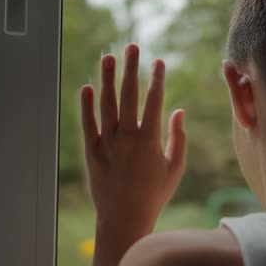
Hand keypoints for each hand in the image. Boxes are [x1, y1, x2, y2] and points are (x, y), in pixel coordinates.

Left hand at [80, 44, 185, 253]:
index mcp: (150, 139)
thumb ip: (178, 138)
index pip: (154, 100)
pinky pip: (88, 123)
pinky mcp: (91, 151)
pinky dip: (86, 105)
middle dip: (131, 68)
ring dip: (107, 78)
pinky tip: (88, 87)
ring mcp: (107, 143)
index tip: (158, 62)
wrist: (125, 218)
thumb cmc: (155, 194)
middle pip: (129, 94)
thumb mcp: (175, 168)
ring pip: (106, 103)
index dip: (157, 78)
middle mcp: (127, 137)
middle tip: (132, 47)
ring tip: (109, 57)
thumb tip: (178, 111)